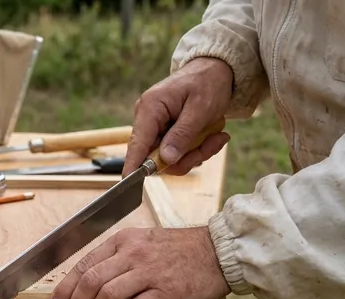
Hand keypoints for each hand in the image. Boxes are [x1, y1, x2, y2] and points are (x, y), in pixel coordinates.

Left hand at [47, 226, 229, 298]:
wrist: (219, 251)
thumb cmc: (180, 250)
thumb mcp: (143, 243)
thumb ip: (118, 260)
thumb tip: (90, 287)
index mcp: (122, 241)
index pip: (83, 264)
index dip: (65, 288)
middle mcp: (132, 253)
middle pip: (90, 281)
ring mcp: (149, 271)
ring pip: (107, 295)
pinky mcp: (167, 291)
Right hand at [123, 57, 234, 176]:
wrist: (215, 70)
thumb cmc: (207, 83)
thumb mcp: (200, 110)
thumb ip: (182, 135)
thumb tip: (165, 159)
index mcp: (150, 108)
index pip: (137, 143)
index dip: (133, 164)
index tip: (129, 182)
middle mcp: (147, 119)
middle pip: (156, 156)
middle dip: (187, 157)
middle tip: (213, 144)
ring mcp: (156, 127)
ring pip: (169, 158)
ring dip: (196, 153)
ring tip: (216, 137)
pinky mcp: (165, 132)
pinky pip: (177, 152)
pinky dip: (196, 148)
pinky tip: (212, 136)